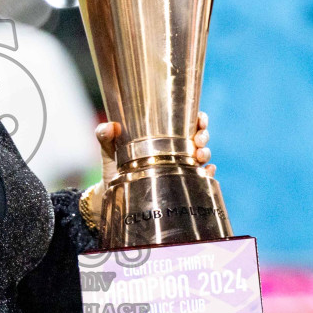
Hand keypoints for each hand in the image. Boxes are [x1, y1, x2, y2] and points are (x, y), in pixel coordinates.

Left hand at [94, 111, 213, 182]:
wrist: (112, 194)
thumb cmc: (113, 167)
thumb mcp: (109, 150)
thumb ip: (105, 137)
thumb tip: (109, 127)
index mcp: (161, 136)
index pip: (185, 122)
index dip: (198, 118)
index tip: (200, 120)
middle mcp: (174, 150)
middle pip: (199, 137)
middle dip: (204, 136)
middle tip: (197, 142)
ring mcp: (179, 167)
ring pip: (202, 156)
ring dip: (206, 154)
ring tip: (199, 157)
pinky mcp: (180, 184)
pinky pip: (200, 178)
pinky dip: (207, 174)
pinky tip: (207, 172)